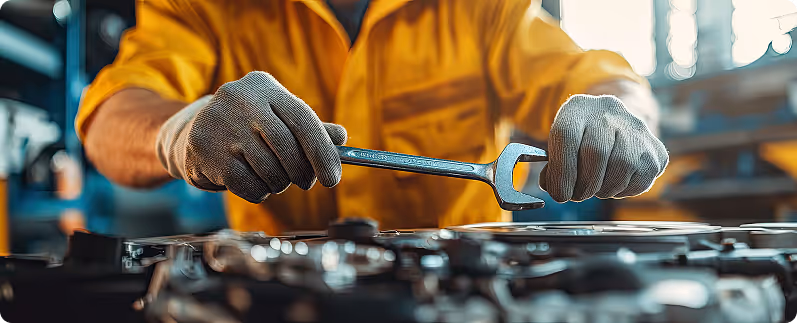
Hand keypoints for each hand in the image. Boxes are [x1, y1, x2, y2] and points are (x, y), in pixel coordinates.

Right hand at [156, 71, 347, 202]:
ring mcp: (219, 125)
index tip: (333, 179)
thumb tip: (341, 138)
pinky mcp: (204, 151)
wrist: (194, 133)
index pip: (303, 120)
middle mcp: (238, 99)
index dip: (322, 152)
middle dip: (302, 173)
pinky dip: (258, 192)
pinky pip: (248, 186)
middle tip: (306, 182)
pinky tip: (253, 182)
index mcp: (262, 87)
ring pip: (269, 171)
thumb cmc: (248, 126)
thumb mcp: (278, 118)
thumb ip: (310, 128)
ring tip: (273, 177)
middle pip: (287, 148)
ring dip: (279, 184)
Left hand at [540, 94, 668, 201]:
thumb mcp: (559, 146)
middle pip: (597, 152)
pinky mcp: (655, 150)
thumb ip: (553, 166)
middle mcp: (609, 111)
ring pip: (622, 166)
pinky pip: (641, 179)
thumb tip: (556, 189)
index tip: (559, 194)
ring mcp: (636, 128)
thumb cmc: (580, 142)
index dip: (561, 171)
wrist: (615, 128)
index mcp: (577, 108)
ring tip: (596, 188)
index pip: (566, 135)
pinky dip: (624, 191)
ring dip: (604, 189)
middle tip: (577, 195)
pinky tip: (614, 183)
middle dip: (584, 185)